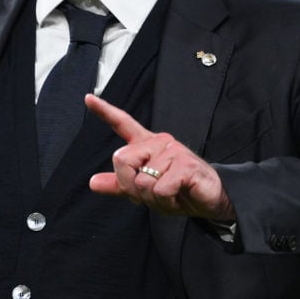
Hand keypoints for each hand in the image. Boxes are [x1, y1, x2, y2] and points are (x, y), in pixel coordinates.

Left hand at [86, 94, 235, 220]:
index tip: (88, 97)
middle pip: (121, 160)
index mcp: (146, 145)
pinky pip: (159, 188)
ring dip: (153, 198)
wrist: (210, 201)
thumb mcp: (144, 191)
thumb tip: (93, 182)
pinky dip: (165, 200)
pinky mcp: (185, 163)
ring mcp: (172, 150)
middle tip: (152, 193)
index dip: (104, 111)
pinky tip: (178, 194)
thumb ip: (120, 185)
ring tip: (170, 194)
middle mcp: (158, 142)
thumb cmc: (179, 192)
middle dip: (130, 186)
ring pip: (141, 181)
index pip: (123, 124)